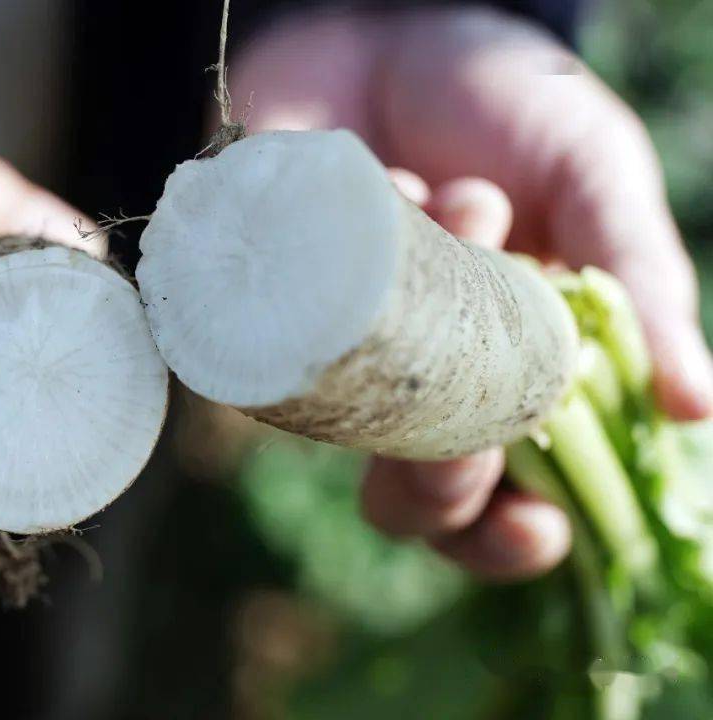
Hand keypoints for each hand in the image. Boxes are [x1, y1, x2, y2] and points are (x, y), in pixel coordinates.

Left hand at [230, 6, 712, 577]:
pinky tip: (396, 180)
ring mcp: (322, 333)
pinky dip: (343, 259)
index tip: (536, 524)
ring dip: (411, 341)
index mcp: (495, 373)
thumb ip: (641, 289)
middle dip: (441, 478)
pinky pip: (270, 315)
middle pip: (400, 495)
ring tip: (470, 204)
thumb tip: (699, 408)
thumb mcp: (595, 185)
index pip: (494, 503)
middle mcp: (402, 370)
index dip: (506, 536)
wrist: (406, 23)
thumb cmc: (508, 112)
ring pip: (333, 419)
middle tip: (479, 391)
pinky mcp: (252, 283)